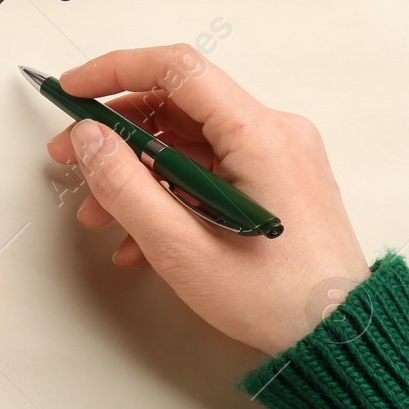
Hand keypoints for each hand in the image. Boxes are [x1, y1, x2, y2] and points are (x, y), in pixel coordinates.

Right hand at [46, 45, 369, 355]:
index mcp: (259, 135)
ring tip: (100, 214)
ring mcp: (277, 156)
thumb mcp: (182, 249)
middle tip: (71, 157)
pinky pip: (209, 168)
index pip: (177, 69)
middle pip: (178, 104)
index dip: (115, 70)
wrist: (337, 339)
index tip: (73, 90)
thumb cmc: (276, 301)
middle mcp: (274, 132)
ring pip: (189, 140)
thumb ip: (126, 187)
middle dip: (117, 131)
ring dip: (138, 171)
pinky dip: (169, 191)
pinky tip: (138, 235)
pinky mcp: (275, 181)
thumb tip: (89, 139)